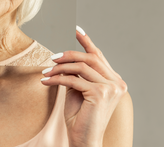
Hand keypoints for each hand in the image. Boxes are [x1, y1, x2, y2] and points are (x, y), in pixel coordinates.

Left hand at [41, 26, 127, 146]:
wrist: (84, 140)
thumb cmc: (80, 117)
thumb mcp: (78, 89)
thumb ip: (77, 73)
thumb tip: (64, 56)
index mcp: (114, 80)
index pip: (98, 56)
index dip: (86, 41)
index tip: (75, 29)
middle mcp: (117, 82)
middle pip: (89, 58)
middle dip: (68, 55)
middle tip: (51, 57)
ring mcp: (111, 88)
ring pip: (80, 67)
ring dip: (59, 68)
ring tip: (46, 71)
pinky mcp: (100, 93)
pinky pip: (73, 80)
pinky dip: (57, 79)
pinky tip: (46, 81)